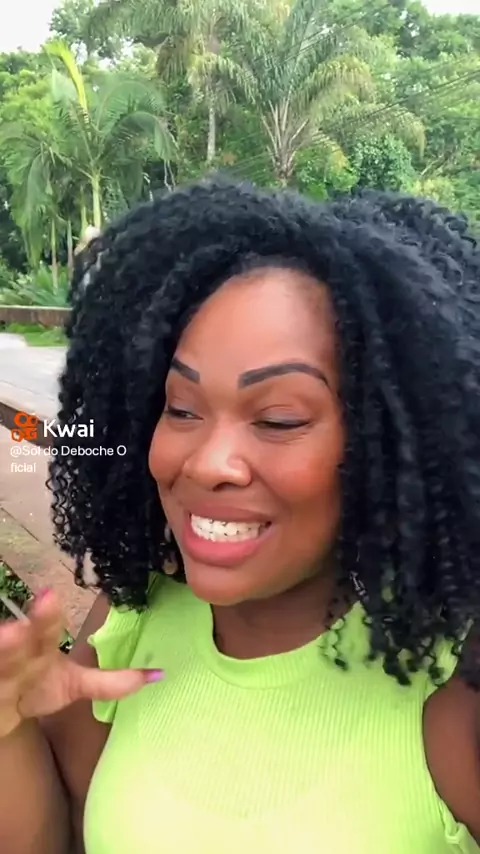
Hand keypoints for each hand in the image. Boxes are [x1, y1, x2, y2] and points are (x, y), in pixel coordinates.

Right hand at [0, 589, 162, 738]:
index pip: (44, 628)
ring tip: (5, 638)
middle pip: (13, 644)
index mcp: (40, 648)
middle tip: (18, 629)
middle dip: (14, 637)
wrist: (2, 710)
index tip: (51, 593)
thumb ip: (113, 682)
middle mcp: (17, 657)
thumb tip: (160, 675)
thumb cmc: (41, 688)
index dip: (47, 613)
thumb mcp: (76, 686)